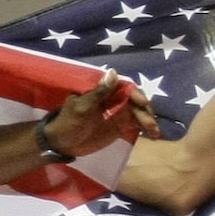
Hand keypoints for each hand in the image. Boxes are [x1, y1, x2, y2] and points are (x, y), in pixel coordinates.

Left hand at [44, 69, 158, 156]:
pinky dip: (146, 128)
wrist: (60, 143)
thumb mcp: (81, 107)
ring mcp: (118, 113)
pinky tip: (153, 135)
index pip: (125, 88)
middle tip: (149, 123)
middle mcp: (113, 99)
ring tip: (154, 131)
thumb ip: (98, 93)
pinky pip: (136, 124)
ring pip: (138, 112)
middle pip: (135, 101)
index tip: (143, 103)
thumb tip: (113, 72)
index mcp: (103, 91)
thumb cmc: (67, 123)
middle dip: (145, 110)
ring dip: (148, 120)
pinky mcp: (120, 126)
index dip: (136, 94)